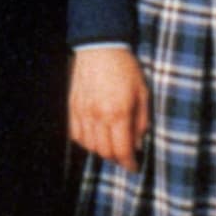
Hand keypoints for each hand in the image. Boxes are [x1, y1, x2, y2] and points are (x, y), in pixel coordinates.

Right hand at [68, 48, 149, 170]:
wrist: (100, 47)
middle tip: (124, 156)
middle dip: (116, 159)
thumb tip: (137, 144)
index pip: (122, 150)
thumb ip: (141, 121)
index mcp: (119, 113)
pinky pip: (75, 134)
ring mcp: (82, 112)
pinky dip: (85, 141)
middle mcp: (98, 116)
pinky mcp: (72, 107)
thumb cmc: (125, 68)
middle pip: (104, 152)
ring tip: (110, 146)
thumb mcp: (142, 92)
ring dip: (100, 151)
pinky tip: (93, 137)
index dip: (129, 164)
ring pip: (88, 145)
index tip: (134, 167)